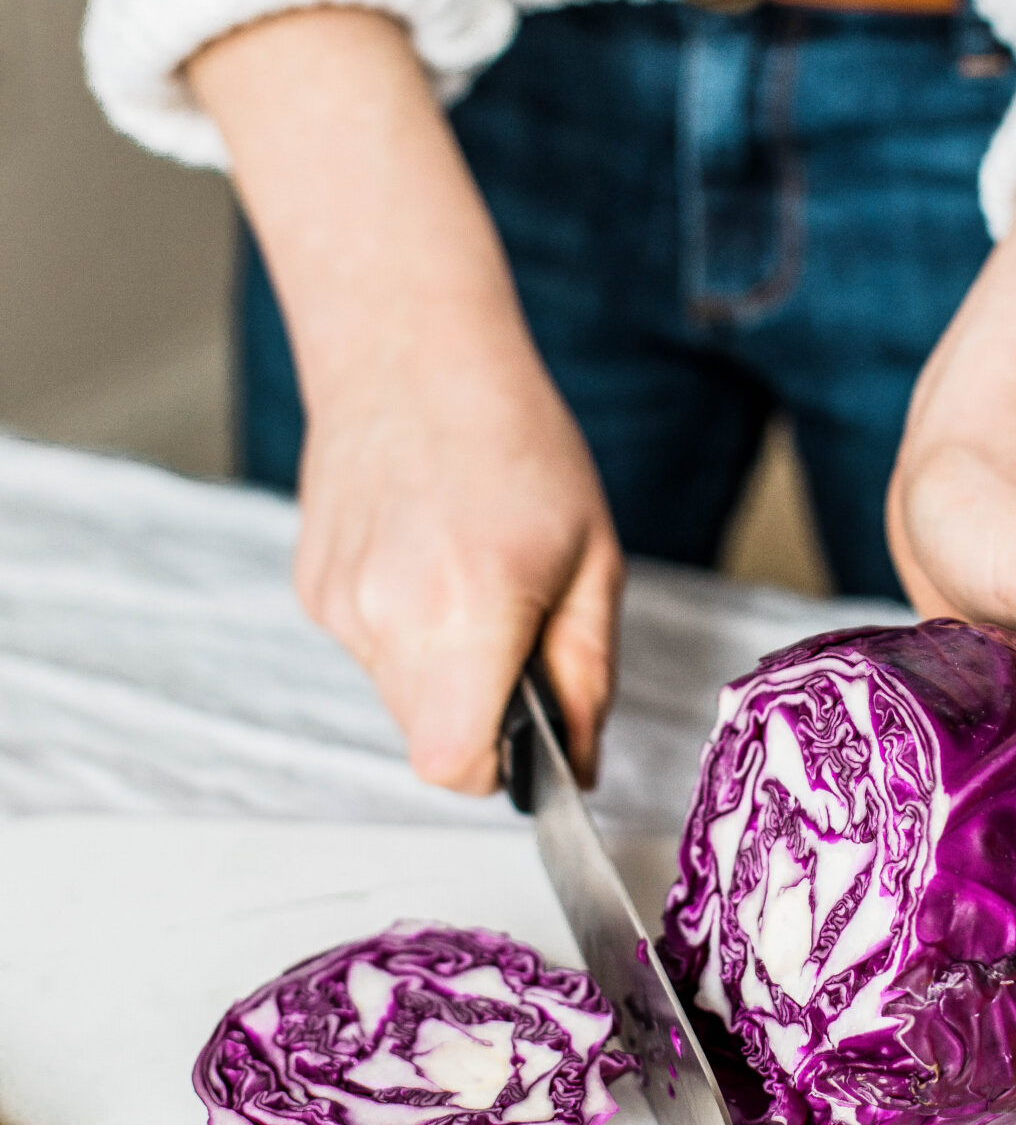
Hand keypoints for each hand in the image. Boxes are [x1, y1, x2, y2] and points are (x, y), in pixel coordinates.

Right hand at [296, 337, 622, 793]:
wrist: (412, 355)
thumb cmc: (517, 443)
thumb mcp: (593, 559)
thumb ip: (588, 676)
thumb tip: (580, 764)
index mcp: (469, 607)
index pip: (453, 762)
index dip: (497, 769)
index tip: (527, 736)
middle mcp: (387, 614)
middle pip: (429, 738)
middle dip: (479, 714)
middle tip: (514, 633)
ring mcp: (338, 603)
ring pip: (399, 696)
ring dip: (442, 668)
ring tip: (467, 578)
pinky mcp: (313, 589)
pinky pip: (370, 649)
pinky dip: (405, 629)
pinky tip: (425, 558)